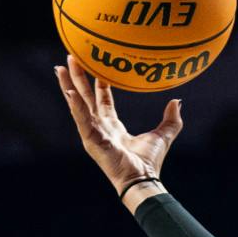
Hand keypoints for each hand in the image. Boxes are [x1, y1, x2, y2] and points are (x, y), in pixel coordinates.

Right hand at [54, 54, 184, 197]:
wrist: (143, 180)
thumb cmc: (149, 163)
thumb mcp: (163, 135)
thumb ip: (171, 119)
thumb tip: (176, 101)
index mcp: (112, 127)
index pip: (102, 100)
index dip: (100, 82)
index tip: (97, 64)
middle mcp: (99, 127)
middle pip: (84, 97)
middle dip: (77, 78)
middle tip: (70, 56)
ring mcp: (92, 133)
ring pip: (77, 105)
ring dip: (68, 86)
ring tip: (61, 68)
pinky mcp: (91, 140)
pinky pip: (82, 119)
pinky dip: (75, 106)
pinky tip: (69, 91)